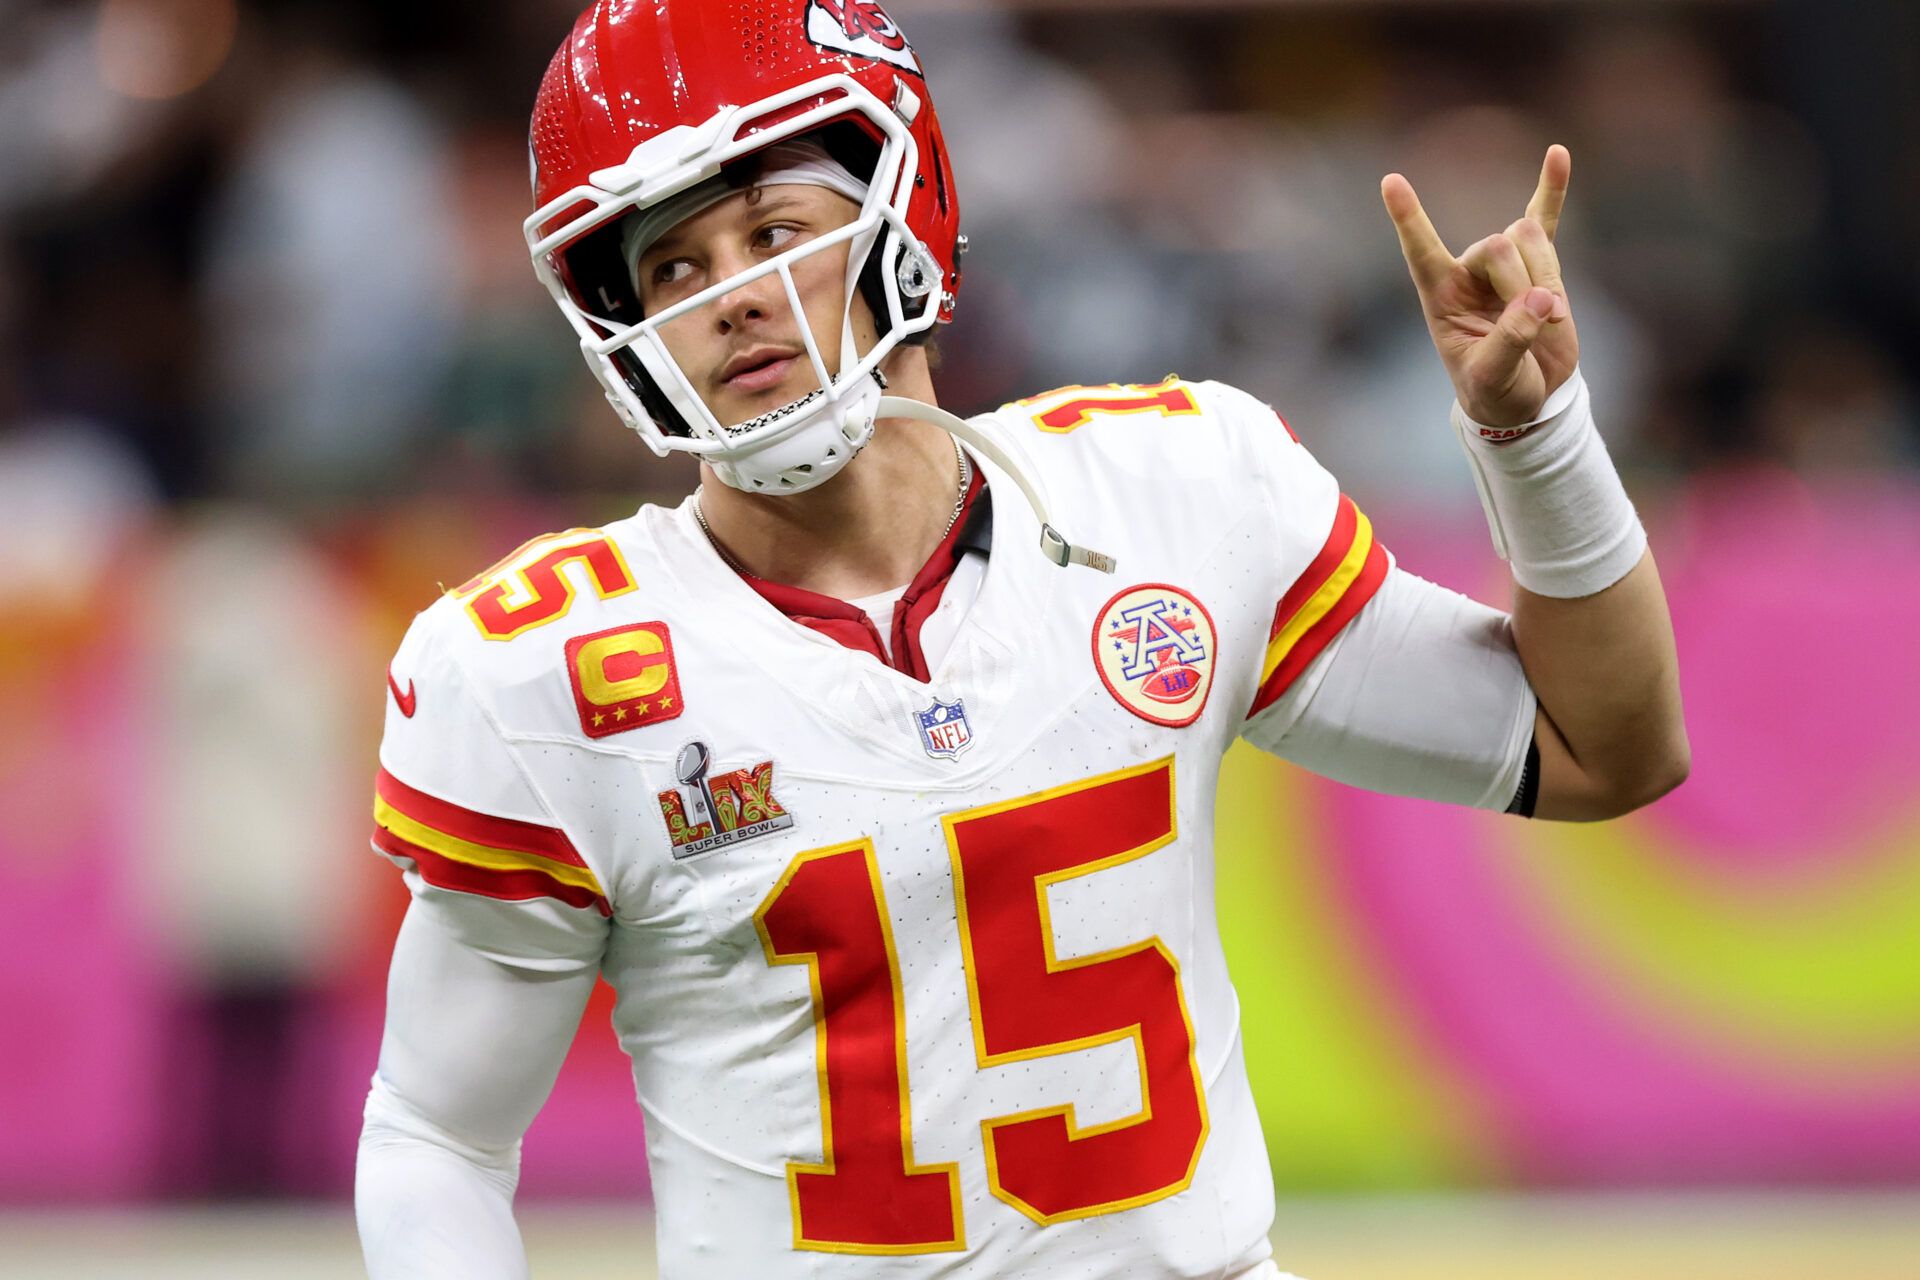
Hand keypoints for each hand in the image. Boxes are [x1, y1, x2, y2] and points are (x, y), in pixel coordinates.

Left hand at [1381, 145, 1578, 428]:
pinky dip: (1553, 189)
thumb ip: (1511, 340)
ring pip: (1528, 237)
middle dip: (1522, 284)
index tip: (1390, 181)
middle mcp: (1468, 272)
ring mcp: (1504, 265)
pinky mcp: (1539, 266)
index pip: (1420, 251)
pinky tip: (1558, 154)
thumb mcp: (1492, 377)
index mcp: (1441, 296)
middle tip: (1536, 325)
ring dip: (1547, 277)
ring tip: (1550, 319)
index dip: (1408, 219)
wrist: (1528, 399)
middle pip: (1498, 246)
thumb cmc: (1496, 391)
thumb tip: (1540, 300)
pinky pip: (1544, 219)